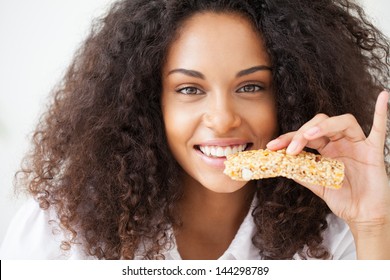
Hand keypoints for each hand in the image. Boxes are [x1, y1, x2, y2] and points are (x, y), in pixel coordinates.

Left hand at [266, 91, 389, 228]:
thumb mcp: (316, 184)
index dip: (288, 138)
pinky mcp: (374, 152)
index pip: (305, 136)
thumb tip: (280, 164)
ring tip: (308, 136)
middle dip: (302, 133)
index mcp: (326, 149)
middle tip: (289, 149)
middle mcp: (341, 142)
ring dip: (325, 126)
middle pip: (321, 124)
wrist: (364, 215)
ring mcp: (358, 145)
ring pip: (343, 122)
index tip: (271, 146)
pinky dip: (380, 113)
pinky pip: (380, 130)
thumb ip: (302, 173)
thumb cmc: (343, 199)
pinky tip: (383, 97)